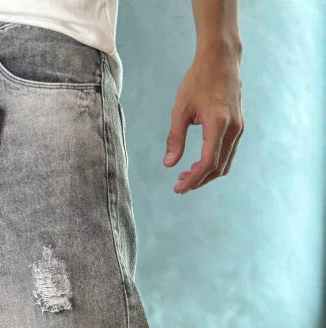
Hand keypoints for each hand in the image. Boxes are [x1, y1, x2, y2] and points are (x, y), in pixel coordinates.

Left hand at [163, 45, 243, 192]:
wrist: (221, 58)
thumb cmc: (198, 80)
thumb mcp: (180, 109)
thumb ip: (175, 138)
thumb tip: (169, 165)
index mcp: (218, 124)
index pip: (208, 163)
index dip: (193, 180)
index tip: (179, 188)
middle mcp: (233, 128)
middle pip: (218, 167)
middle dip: (199, 180)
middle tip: (179, 184)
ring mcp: (239, 127)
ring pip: (225, 163)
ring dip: (207, 174)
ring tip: (186, 175)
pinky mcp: (239, 126)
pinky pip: (228, 153)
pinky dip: (214, 163)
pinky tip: (198, 163)